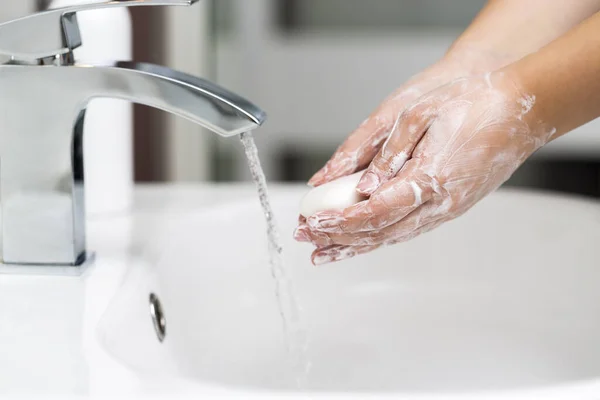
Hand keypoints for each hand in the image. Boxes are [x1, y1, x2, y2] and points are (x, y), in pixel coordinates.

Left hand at [296, 72, 555, 264]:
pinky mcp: (451, 206)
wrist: (523, 110)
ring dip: (355, 244)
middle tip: (305, 239)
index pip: (374, 212)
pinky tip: (362, 238)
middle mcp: (440, 204)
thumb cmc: (475, 104)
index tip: (311, 224)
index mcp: (430, 180)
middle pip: (379, 232)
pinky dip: (378, 236)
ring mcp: (447, 209)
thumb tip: (361, 185)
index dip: (339, 221)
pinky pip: (407, 229)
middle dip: (338, 238)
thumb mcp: (421, 114)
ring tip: (324, 250)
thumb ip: (389, 152)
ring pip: (393, 236)